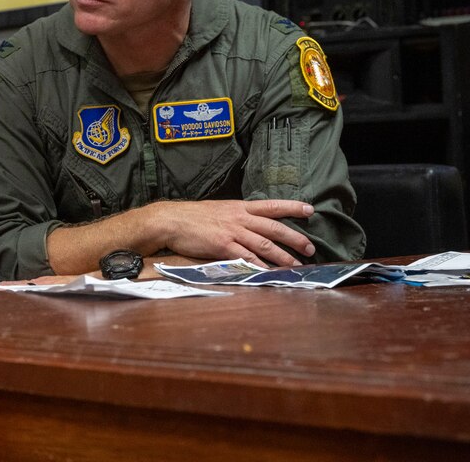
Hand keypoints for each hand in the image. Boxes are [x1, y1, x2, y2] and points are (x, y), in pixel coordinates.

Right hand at [149, 199, 315, 267]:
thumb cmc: (191, 217)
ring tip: (296, 266)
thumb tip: (248, 224)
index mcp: (239, 207)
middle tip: (310, 248)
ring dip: (283, 257)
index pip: (271, 206)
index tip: (310, 210)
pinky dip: (260, 267)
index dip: (292, 207)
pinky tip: (270, 273)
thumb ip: (235, 216)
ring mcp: (232, 232)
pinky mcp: (223, 246)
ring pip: (265, 245)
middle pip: (274, 228)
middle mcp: (239, 218)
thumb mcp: (217, 210)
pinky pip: (246, 258)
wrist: (170, 221)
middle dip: (295, 238)